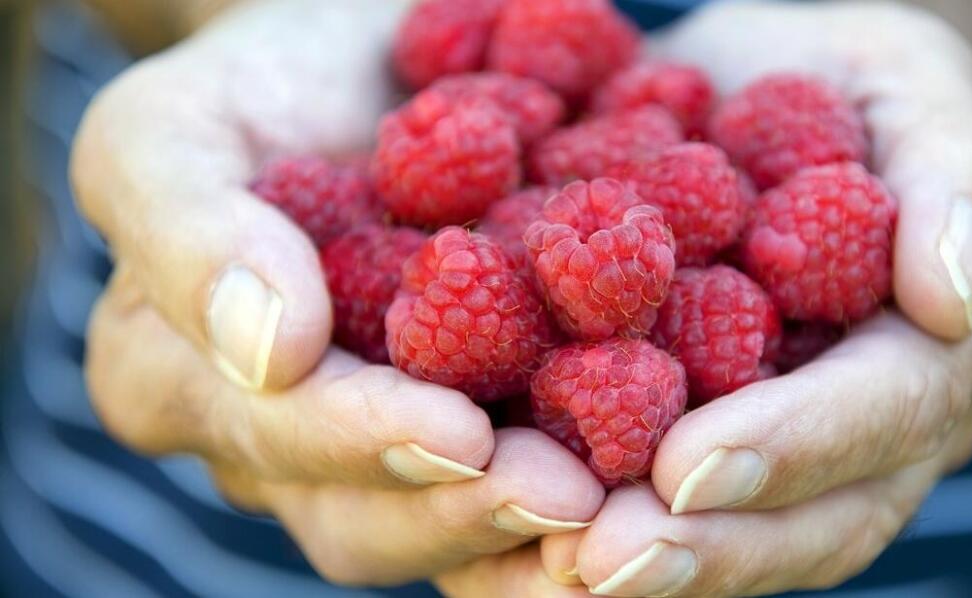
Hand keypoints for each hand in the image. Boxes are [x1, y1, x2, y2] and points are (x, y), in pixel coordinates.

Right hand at [75, 0, 601, 586]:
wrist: (360, 61)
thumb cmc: (253, 81)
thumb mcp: (173, 126)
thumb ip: (187, 229)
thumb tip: (267, 352)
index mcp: (187, 383)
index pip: (275, 438)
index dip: (365, 443)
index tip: (460, 433)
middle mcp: (286, 438)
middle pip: (366, 517)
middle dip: (469, 512)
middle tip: (570, 500)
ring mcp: (385, 434)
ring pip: (448, 518)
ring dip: (540, 528)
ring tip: (627, 512)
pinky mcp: (478, 413)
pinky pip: (524, 467)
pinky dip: (594, 482)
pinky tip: (664, 483)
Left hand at [541, 3, 971, 595]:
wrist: (752, 94)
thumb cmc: (834, 73)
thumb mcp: (904, 76)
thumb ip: (952, 171)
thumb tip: (953, 300)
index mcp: (940, 334)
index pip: (891, 407)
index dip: (796, 444)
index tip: (685, 470)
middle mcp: (883, 419)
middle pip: (824, 517)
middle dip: (714, 546)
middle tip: (602, 561)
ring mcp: (804, 447)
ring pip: (752, 541)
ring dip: (654, 570)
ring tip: (554, 572)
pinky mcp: (716, 441)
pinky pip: (678, 514)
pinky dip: (602, 536)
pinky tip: (520, 552)